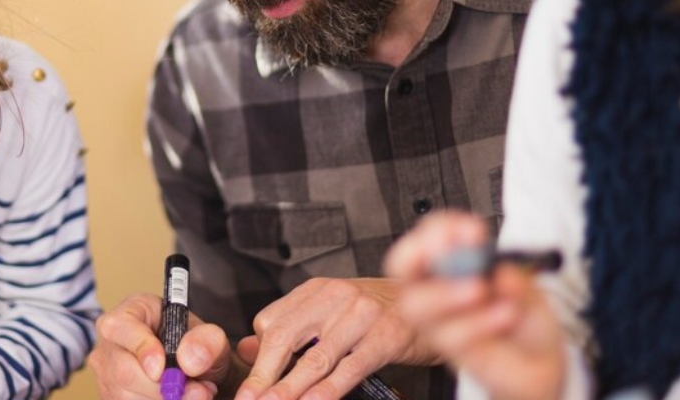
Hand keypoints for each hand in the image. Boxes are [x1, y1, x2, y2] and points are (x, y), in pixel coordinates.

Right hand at [90, 293, 238, 399]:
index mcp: (131, 313)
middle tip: (197, 392)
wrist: (196, 373)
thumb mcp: (210, 337)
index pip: (120, 326)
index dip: (141, 348)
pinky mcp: (111, 397)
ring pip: (126, 396)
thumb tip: (188, 360)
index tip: (161, 369)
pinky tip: (176, 399)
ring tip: (193, 393)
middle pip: (122, 370)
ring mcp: (107, 373)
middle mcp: (111, 343)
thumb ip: (206, 341)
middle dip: (160, 388)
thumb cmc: (194, 347)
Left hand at [232, 277, 437, 399]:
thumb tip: (245, 348)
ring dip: (289, 389)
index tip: (250, 384)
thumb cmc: (378, 310)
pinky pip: (350, 369)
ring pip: (316, 359)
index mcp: (317, 290)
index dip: (259, 355)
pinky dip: (328, 391)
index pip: (272, 321)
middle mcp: (336, 297)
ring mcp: (361, 316)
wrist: (434, 297)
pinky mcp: (385, 338)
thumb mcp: (330, 310)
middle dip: (263, 375)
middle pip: (285, 337)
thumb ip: (289, 326)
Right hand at [384, 211, 566, 399]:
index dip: (440, 229)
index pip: (426, 237)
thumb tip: (498, 271)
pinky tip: (505, 315)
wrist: (541, 360)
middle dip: (423, 253)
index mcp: (449, 263)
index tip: (472, 231)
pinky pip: (450, 337)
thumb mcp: (527, 285)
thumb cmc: (522, 315)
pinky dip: (479, 322)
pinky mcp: (453, 352)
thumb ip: (514, 278)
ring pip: (416, 306)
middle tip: (459, 253)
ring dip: (446, 293)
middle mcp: (436, 289)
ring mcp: (439, 322)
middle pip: (402, 266)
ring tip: (481, 289)